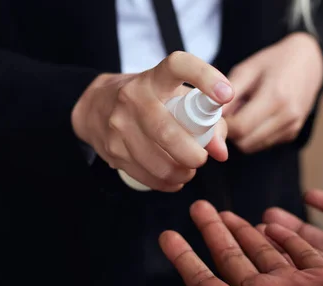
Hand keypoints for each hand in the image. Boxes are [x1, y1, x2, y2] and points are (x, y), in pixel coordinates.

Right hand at [71, 52, 232, 191]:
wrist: (96, 106)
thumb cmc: (148, 101)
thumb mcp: (175, 97)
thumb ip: (207, 119)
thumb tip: (220, 151)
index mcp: (154, 78)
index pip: (178, 66)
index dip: (205, 77)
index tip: (226, 95)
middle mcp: (133, 97)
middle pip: (167, 132)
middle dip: (192, 154)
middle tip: (201, 159)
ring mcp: (119, 124)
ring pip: (156, 161)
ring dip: (180, 173)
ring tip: (188, 170)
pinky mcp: (112, 149)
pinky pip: (144, 175)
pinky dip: (165, 183)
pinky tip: (173, 179)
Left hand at [124, 201, 322, 285]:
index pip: (202, 279)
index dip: (182, 257)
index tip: (166, 234)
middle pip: (231, 258)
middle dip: (213, 232)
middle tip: (198, 206)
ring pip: (263, 252)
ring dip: (246, 231)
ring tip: (229, 212)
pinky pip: (302, 252)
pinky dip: (288, 238)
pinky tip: (274, 223)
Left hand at [224, 32, 322, 153]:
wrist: (309, 61)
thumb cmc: (274, 62)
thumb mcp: (248, 69)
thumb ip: (228, 93)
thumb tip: (208, 114)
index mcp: (276, 96)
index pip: (240, 127)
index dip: (222, 124)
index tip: (214, 114)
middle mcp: (287, 116)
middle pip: (245, 141)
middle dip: (230, 131)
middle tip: (227, 112)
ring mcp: (292, 127)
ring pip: (252, 146)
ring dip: (240, 135)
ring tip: (242, 111)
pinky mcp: (292, 134)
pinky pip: (263, 143)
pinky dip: (253, 135)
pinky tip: (255, 116)